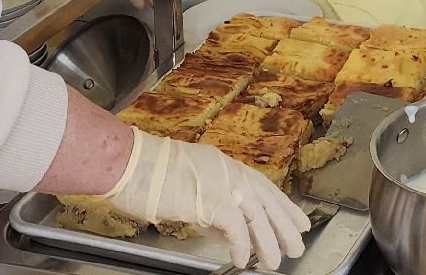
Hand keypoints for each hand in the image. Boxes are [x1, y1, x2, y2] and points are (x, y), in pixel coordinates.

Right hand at [99, 130, 308, 268]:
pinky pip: (234, 225)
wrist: (129, 164)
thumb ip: (211, 209)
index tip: (296, 221)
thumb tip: (226, 232)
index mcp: (223, 166)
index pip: (262, 186)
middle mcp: (227, 171)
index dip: (281, 205)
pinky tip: (243, 258)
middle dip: (283, 224)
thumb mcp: (189, 190)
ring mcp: (219, 182)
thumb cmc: (150, 176)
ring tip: (274, 261)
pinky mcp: (209, 198)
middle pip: (265, 199)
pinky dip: (241, 243)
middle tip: (296, 245)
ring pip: (255, 213)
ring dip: (267, 239)